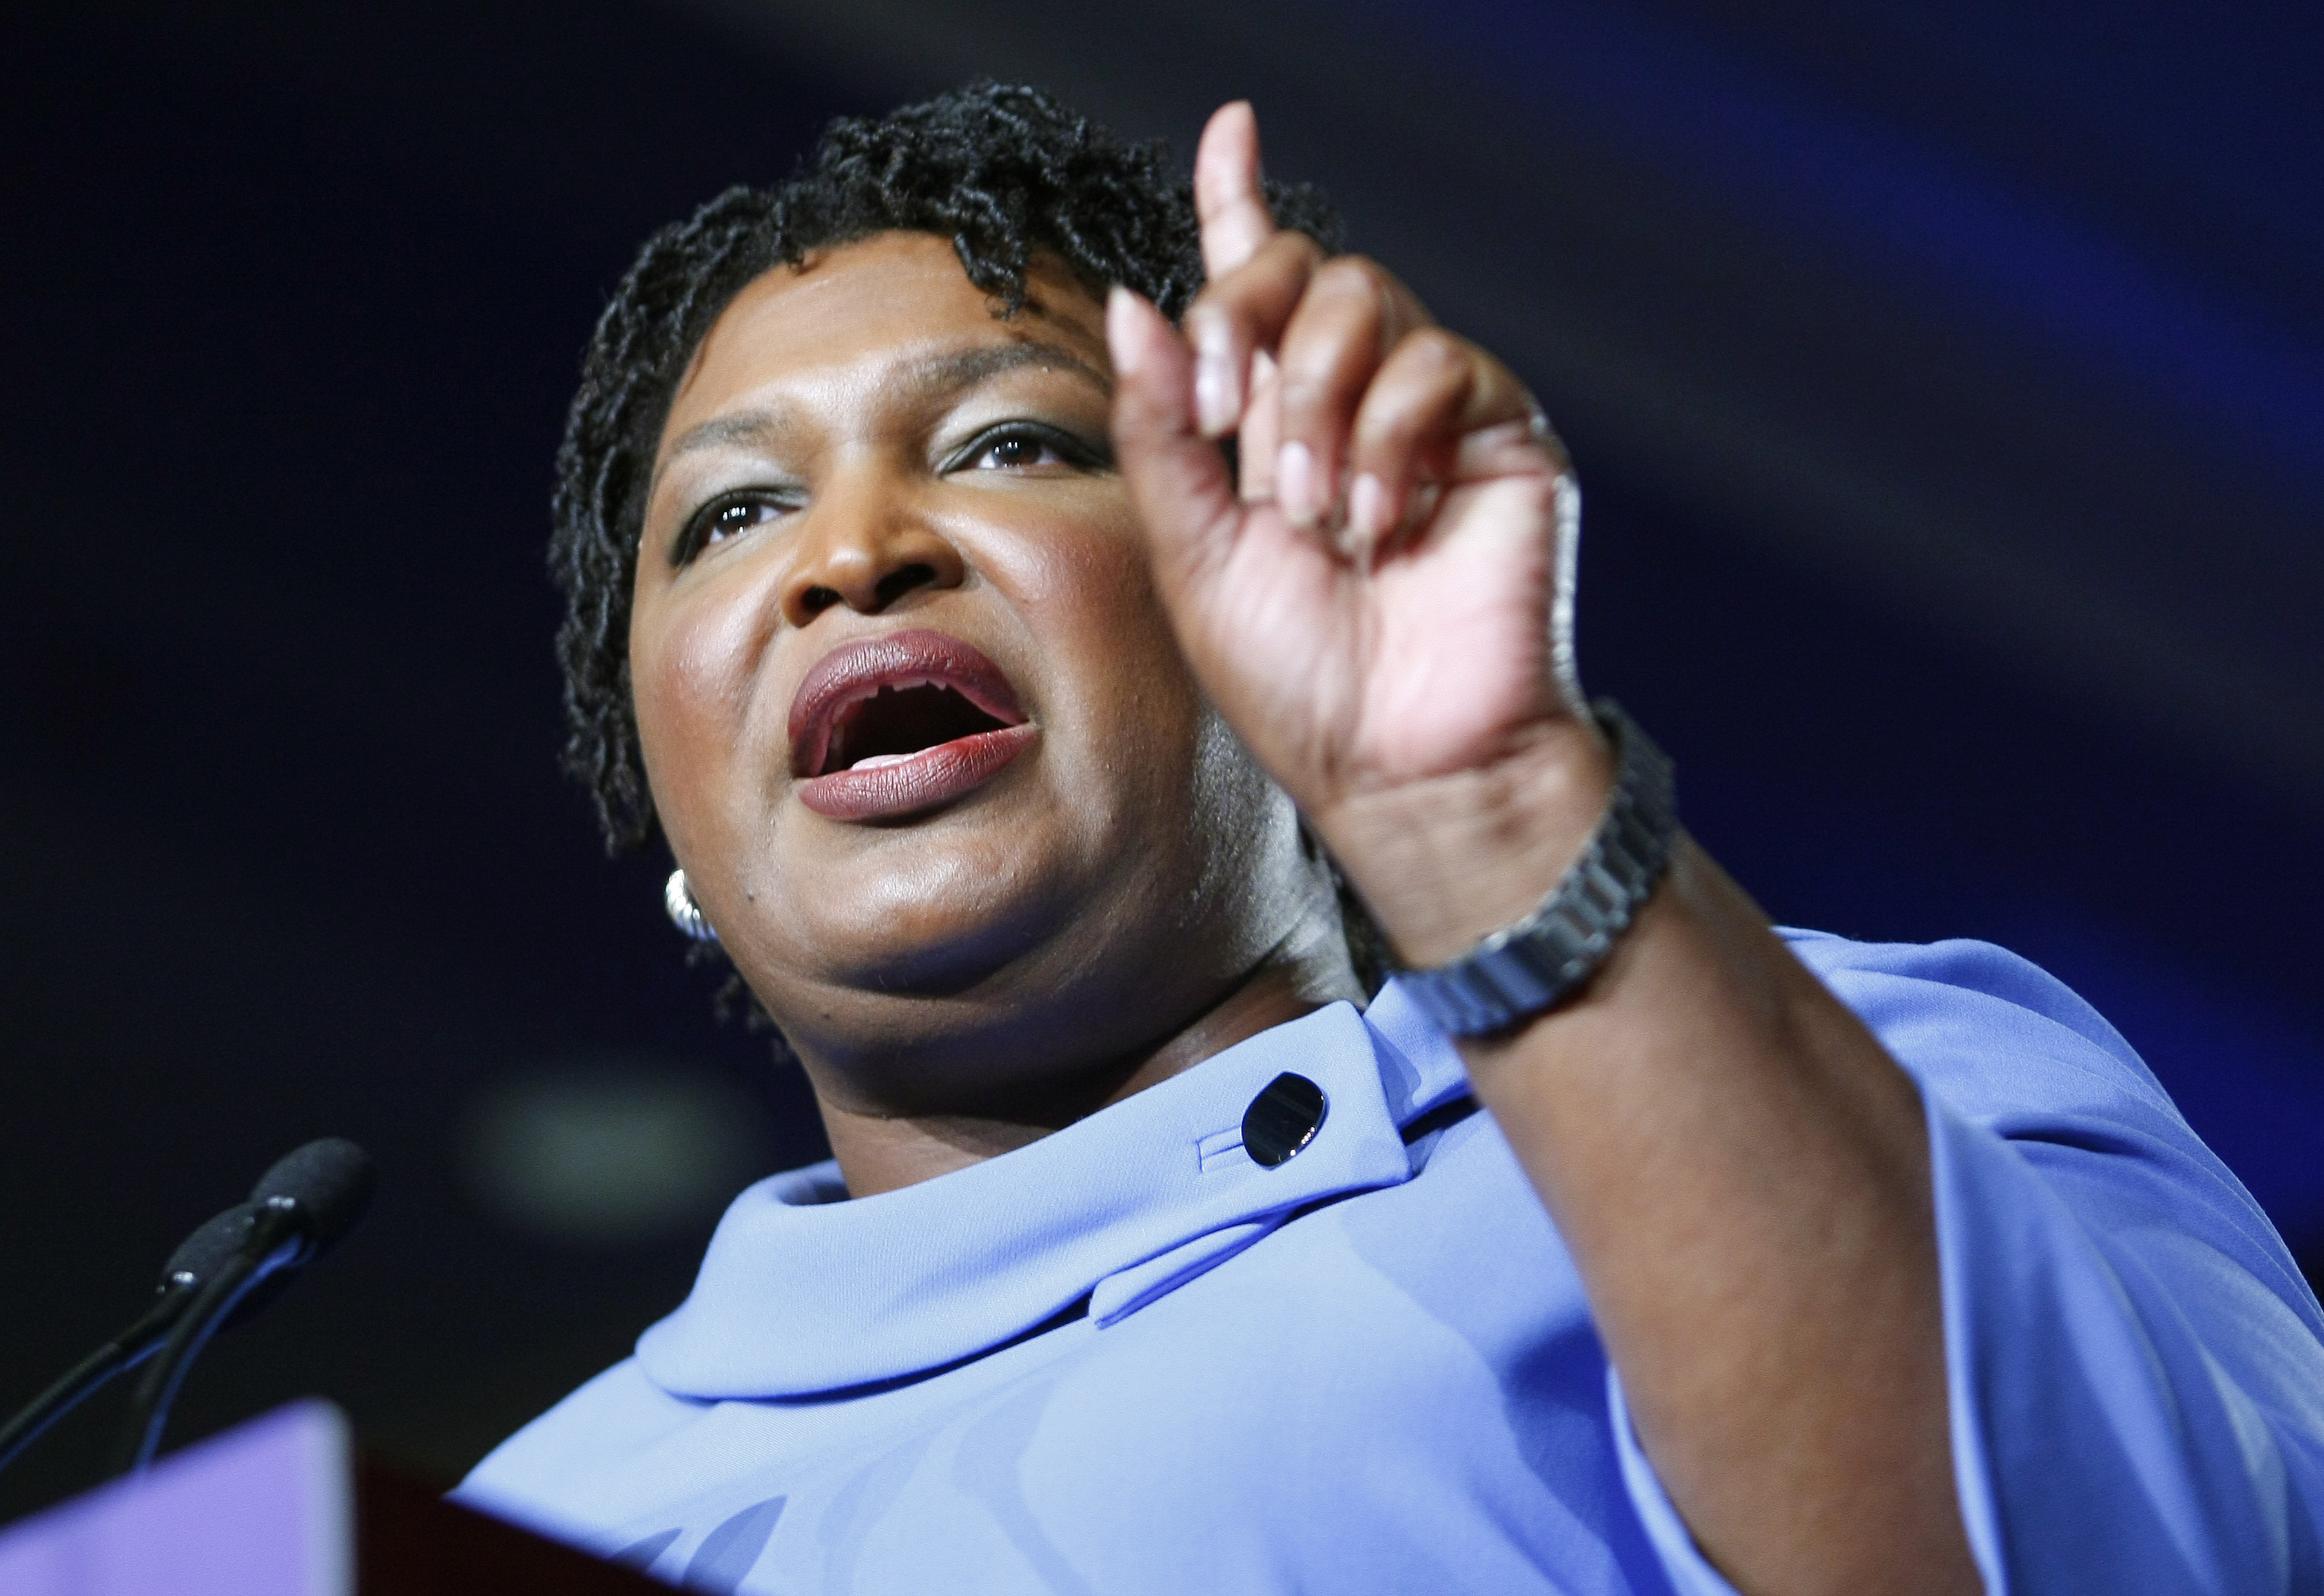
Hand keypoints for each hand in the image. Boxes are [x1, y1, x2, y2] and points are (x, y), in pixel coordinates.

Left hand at [1106, 102, 1596, 852]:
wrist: (1399, 763)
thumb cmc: (1300, 681)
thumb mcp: (1192, 556)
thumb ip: (1163, 428)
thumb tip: (1134, 302)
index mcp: (1267, 425)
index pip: (1256, 287)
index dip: (1238, 200)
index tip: (1230, 128)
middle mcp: (1349, 402)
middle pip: (1301, 269)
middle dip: (1243, 322)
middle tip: (1226, 422)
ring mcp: (1427, 415)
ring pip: (1366, 298)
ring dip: (1317, 402)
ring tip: (1316, 512)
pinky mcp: (1499, 435)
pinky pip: (1437, 364)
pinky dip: (1390, 437)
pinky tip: (1382, 519)